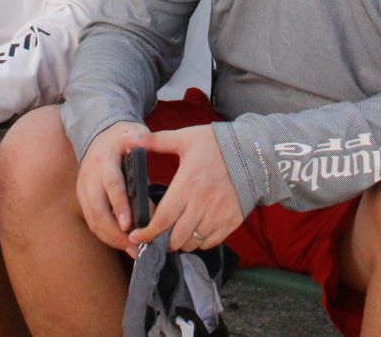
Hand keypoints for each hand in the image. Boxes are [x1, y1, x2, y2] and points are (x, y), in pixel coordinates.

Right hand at [77, 121, 152, 251]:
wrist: (99, 131)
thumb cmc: (124, 138)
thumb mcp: (138, 141)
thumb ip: (144, 167)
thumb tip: (154, 206)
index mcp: (105, 158)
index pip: (112, 184)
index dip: (120, 205)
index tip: (129, 225)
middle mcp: (90, 174)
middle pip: (98, 209)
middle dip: (115, 232)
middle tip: (135, 247)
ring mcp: (83, 186)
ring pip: (92, 218)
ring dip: (111, 237)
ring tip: (132, 250)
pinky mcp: (81, 196)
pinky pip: (91, 220)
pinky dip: (105, 234)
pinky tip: (121, 243)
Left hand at [134, 124, 243, 253]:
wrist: (253, 152)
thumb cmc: (216, 144)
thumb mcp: (184, 138)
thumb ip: (155, 141)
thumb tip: (127, 138)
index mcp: (187, 184)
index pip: (163, 218)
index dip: (147, 232)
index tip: (136, 236)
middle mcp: (202, 204)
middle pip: (176, 236)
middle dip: (162, 240)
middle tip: (155, 237)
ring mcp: (218, 215)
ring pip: (192, 242)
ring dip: (180, 242)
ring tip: (174, 235)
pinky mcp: (231, 221)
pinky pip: (210, 242)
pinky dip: (199, 242)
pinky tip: (193, 233)